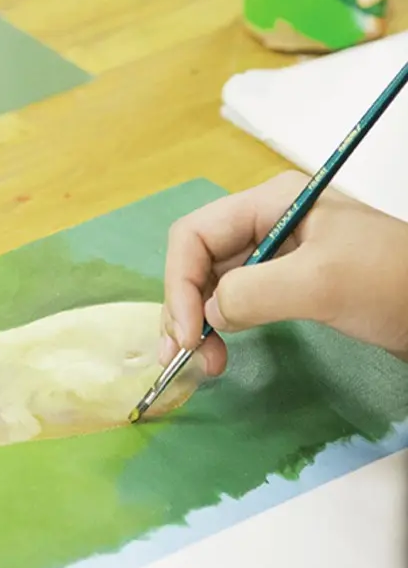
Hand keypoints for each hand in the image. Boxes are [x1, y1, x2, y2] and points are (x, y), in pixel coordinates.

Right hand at [161, 172, 407, 376]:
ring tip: (204, 364)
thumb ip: (252, 292)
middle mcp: (268, 222)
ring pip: (215, 284)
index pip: (196, 235)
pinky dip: (222, 326)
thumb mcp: (320, 282)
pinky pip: (240, 301)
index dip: (180, 284)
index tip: (187, 335)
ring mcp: (281, 254)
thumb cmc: (391, 284)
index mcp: (271, 202)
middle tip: (184, 358)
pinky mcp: (293, 284)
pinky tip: (221, 352)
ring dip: (198, 322)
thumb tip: (208, 315)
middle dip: (184, 307)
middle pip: (199, 260)